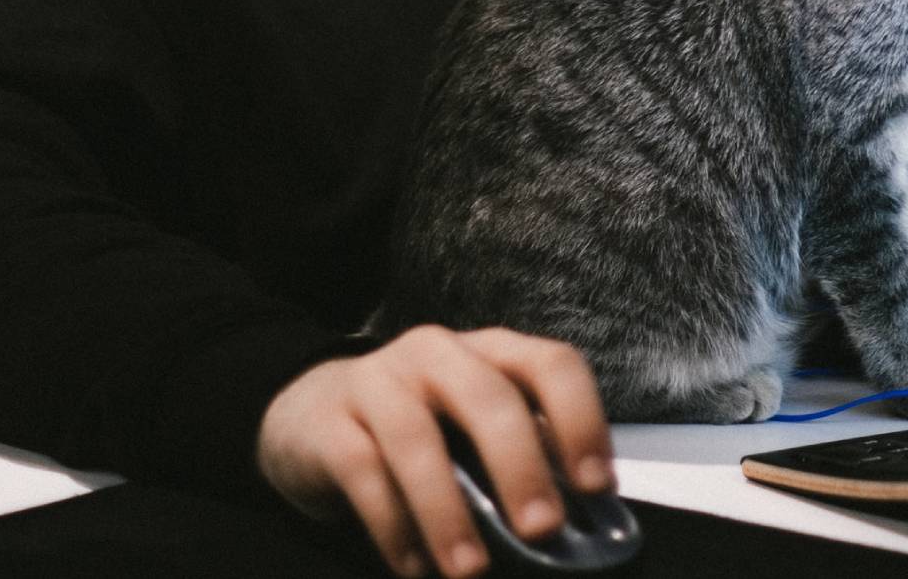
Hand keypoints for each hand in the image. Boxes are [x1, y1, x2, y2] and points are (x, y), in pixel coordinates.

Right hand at [256, 325, 613, 577]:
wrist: (311, 410)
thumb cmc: (422, 426)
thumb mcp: (475, 428)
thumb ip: (525, 457)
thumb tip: (584, 521)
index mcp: (491, 350)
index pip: (551, 364)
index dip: (580, 420)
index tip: (596, 487)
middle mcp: (438, 352)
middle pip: (489, 397)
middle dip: (520, 466)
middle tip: (543, 530)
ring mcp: (379, 381)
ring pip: (417, 439)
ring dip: (448, 510)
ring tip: (471, 571)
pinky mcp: (329, 423)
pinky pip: (363, 472)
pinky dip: (393, 525)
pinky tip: (415, 566)